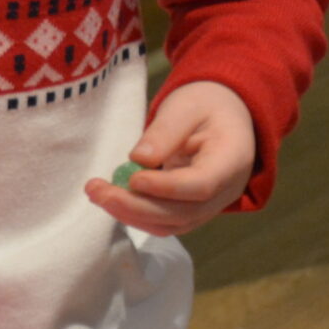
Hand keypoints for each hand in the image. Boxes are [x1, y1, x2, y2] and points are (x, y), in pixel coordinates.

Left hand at [85, 80, 256, 235]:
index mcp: (232, 160)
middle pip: (183, 212)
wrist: (223, 116)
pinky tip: (110, 199)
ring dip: (131, 214)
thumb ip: (165, 131)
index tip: (133, 179)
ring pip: (172, 223)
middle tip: (97, 190)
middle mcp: (226, 190)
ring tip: (96, 193)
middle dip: (137, 206)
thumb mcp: (186, 106)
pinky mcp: (192, 209)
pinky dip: (136, 215)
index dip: (166, 187)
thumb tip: (138, 160)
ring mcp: (211, 205)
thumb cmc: (205, 105)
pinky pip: (165, 222)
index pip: (202, 185)